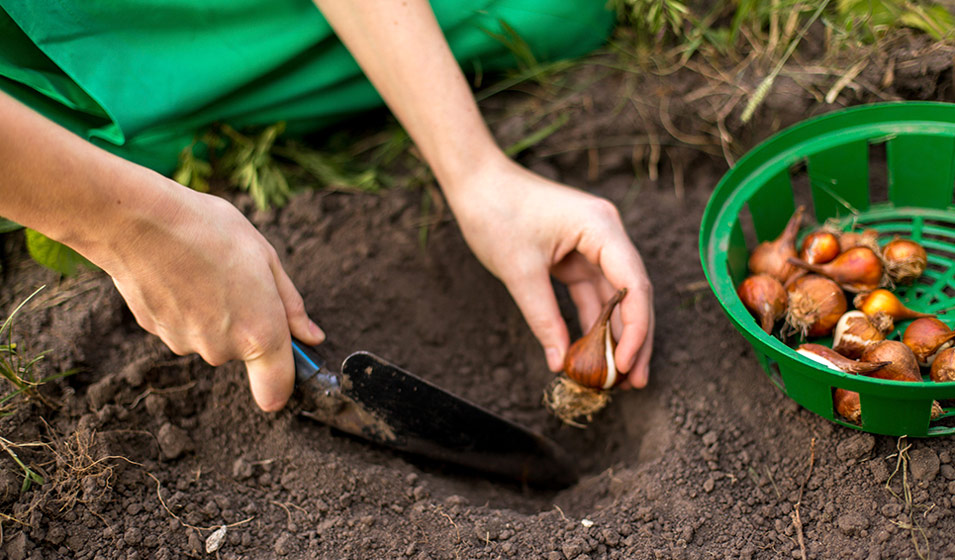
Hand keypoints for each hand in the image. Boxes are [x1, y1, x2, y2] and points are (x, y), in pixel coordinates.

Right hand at [89, 173, 324, 410]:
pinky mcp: (156, 333)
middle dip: (246, 321)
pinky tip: (178, 272)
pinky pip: (183, 325)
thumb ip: (291, 306)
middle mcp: (223, 349)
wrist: (139, 221)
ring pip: (211, 335)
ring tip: (204, 268)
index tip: (288, 362)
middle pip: (243, 351)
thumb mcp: (267, 258)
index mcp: (260, 333)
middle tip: (237, 277)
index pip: (277, 390)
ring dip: (213, 311)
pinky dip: (185, 305)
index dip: (285, 382)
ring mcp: (186, 344)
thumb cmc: (210, 231)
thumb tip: (312, 338)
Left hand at [444, 156, 653, 387]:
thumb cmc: (496, 212)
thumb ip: (543, 317)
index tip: (628, 365)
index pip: (634, 284)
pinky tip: (593, 354)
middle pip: (632, 294)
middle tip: (635, 382)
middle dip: (634, 339)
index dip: (637, 329)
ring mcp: (592, 245)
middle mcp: (606, 234)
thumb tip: (559, 362)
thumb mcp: (520, 271)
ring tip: (617, 378)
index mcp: (601, 227)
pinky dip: (592, 323)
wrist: (475, 181)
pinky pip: (591, 294)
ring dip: (615, 336)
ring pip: (613, 298)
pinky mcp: (576, 255)